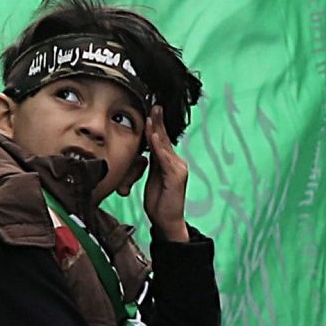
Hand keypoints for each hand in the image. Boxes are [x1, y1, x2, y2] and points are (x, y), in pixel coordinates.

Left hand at [143, 114, 192, 242]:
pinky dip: (159, 147)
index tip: (151, 109)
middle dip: (158, 121)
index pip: (162, 139)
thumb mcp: (153, 178)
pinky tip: (154, 136)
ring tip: (151, 116)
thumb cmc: (159, 201)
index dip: (156, 124)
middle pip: (165, 138)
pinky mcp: (176, 177)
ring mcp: (178, 169)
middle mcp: (177, 162)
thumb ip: (152, 162)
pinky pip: (164, 159)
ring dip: (157, 130)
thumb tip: (147, 149)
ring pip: (164, 146)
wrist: (167, 221)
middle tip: (154, 104)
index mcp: (170, 162)